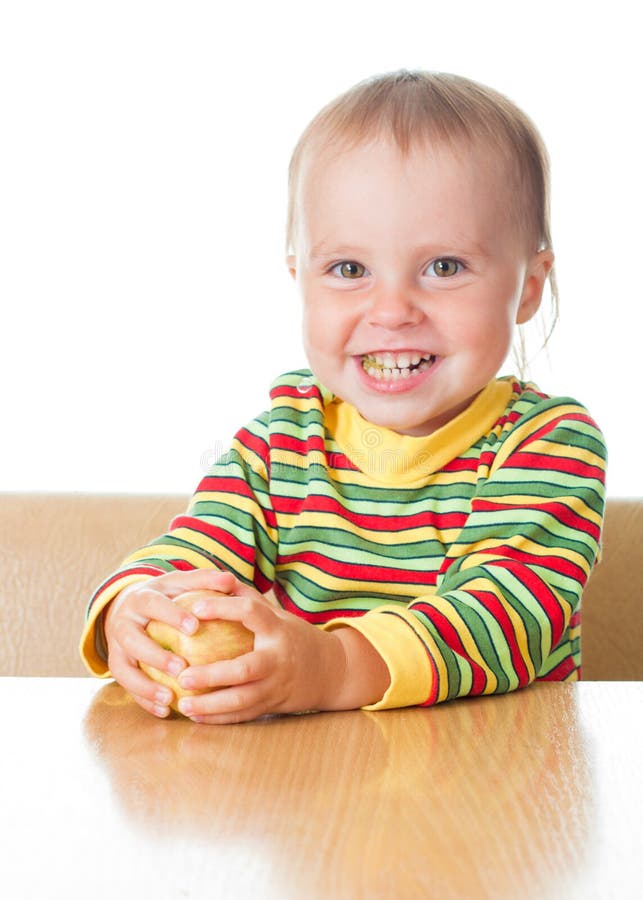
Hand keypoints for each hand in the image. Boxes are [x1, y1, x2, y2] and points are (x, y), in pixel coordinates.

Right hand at [103, 569, 234, 718]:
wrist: (125, 607)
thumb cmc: (164, 596)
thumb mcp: (178, 584)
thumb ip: (203, 580)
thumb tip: (231, 579)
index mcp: (139, 598)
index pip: (152, 604)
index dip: (171, 615)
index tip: (194, 627)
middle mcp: (122, 623)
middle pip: (133, 640)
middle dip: (155, 655)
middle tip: (181, 667)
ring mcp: (115, 647)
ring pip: (122, 669)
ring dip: (145, 686)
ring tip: (170, 698)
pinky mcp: (115, 666)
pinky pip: (126, 687)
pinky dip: (144, 701)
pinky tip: (165, 712)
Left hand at [173, 573, 389, 723]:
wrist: (332, 671)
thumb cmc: (294, 636)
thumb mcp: (278, 615)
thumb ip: (249, 598)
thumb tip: (217, 578)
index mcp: (277, 629)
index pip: (250, 613)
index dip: (222, 608)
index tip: (194, 609)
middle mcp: (278, 658)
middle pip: (244, 670)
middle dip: (212, 675)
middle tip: (182, 674)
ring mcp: (276, 685)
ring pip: (241, 700)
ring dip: (210, 705)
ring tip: (184, 704)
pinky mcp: (273, 706)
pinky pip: (243, 716)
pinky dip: (219, 718)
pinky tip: (196, 717)